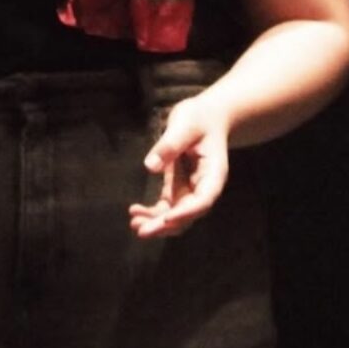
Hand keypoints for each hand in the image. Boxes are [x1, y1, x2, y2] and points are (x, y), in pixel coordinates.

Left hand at [128, 94, 230, 239]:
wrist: (207, 116)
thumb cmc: (200, 117)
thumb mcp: (185, 124)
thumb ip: (169, 145)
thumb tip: (150, 166)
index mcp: (213, 174)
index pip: (203, 200)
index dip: (186, 212)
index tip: (167, 220)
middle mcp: (204, 188)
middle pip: (187, 214)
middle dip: (165, 225)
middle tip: (141, 231)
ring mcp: (191, 190)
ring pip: (176, 216)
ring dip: (156, 223)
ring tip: (134, 223)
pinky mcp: (178, 188)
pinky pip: (166, 208)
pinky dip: (152, 213)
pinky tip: (134, 212)